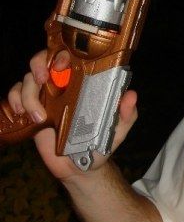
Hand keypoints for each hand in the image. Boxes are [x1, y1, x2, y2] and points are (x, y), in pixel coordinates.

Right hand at [7, 49, 137, 181]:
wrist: (81, 168)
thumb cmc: (101, 144)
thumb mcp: (118, 129)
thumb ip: (126, 113)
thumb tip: (131, 95)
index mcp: (83, 84)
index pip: (70, 57)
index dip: (62, 53)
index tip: (61, 64)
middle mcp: (63, 86)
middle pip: (43, 61)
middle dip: (38, 63)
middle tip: (43, 78)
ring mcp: (45, 97)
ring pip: (27, 79)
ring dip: (28, 94)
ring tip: (40, 117)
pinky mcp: (31, 111)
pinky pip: (15, 96)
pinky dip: (14, 100)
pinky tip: (22, 114)